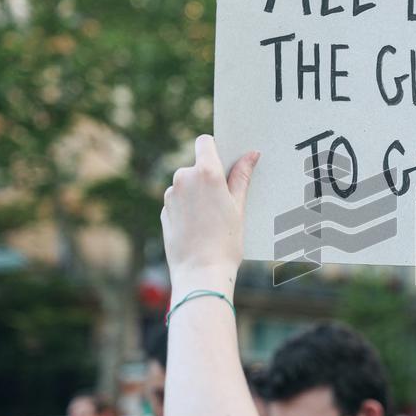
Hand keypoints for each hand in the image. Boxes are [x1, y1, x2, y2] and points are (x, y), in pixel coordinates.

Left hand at [161, 135, 259, 294]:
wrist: (200, 273)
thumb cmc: (225, 242)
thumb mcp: (239, 207)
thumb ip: (242, 177)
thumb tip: (251, 154)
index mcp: (206, 173)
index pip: (205, 142)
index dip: (215, 149)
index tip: (225, 162)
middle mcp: (183, 178)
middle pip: (197, 166)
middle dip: (209, 178)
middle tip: (226, 202)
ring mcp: (171, 195)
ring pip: (187, 185)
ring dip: (198, 195)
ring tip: (213, 220)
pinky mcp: (164, 210)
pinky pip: (179, 202)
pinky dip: (188, 209)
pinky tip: (200, 228)